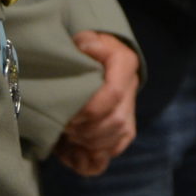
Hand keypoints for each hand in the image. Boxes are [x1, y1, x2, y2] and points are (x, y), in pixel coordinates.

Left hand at [53, 30, 138, 176]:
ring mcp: (130, 112)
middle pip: (115, 121)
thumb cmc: (88, 48)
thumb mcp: (85, 37)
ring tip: (68, 136)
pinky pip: (114, 151)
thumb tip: (82, 48)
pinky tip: (74, 154)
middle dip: (86, 129)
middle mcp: (131, 90)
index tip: (68, 113)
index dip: (89, 109)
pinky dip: (94, 158)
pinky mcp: (125, 129)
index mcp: (124, 65)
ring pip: (116, 139)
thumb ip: (85, 42)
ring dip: (88, 143)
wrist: (103, 57)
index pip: (112, 94)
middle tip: (64, 126)